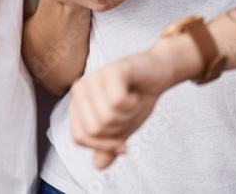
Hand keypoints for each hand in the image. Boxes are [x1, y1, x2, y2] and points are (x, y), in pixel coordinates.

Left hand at [68, 37, 193, 167]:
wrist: (158, 75)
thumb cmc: (137, 99)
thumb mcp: (122, 129)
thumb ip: (108, 146)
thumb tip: (98, 166)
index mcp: (77, 104)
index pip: (80, 137)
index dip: (104, 145)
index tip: (123, 142)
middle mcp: (79, 89)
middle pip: (95, 129)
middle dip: (120, 128)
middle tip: (129, 112)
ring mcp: (93, 77)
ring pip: (107, 117)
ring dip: (128, 115)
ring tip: (132, 101)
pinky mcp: (110, 69)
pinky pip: (118, 102)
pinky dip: (133, 104)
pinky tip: (135, 92)